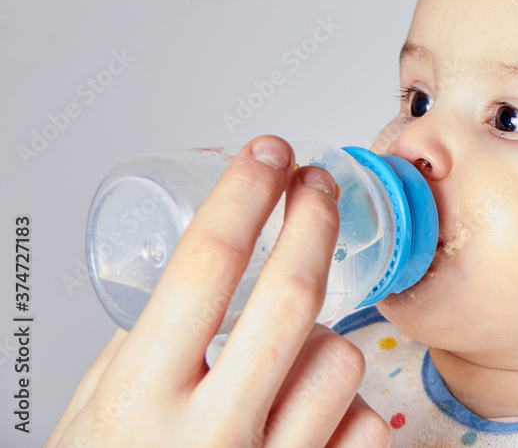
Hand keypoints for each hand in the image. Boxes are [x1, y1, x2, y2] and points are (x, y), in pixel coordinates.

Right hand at [47, 136, 389, 446]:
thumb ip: (146, 349)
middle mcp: (209, 434)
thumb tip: (203, 277)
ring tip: (291, 361)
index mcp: (140, 399)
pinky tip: (314, 418)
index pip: (206, 265)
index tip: (268, 154)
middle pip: (292, 294)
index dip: (245, 193)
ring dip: (325, 340)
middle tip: (319, 186)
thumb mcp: (95, 416)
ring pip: (341, 357)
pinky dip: (349, 407)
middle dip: (315, 220)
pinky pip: (366, 423)